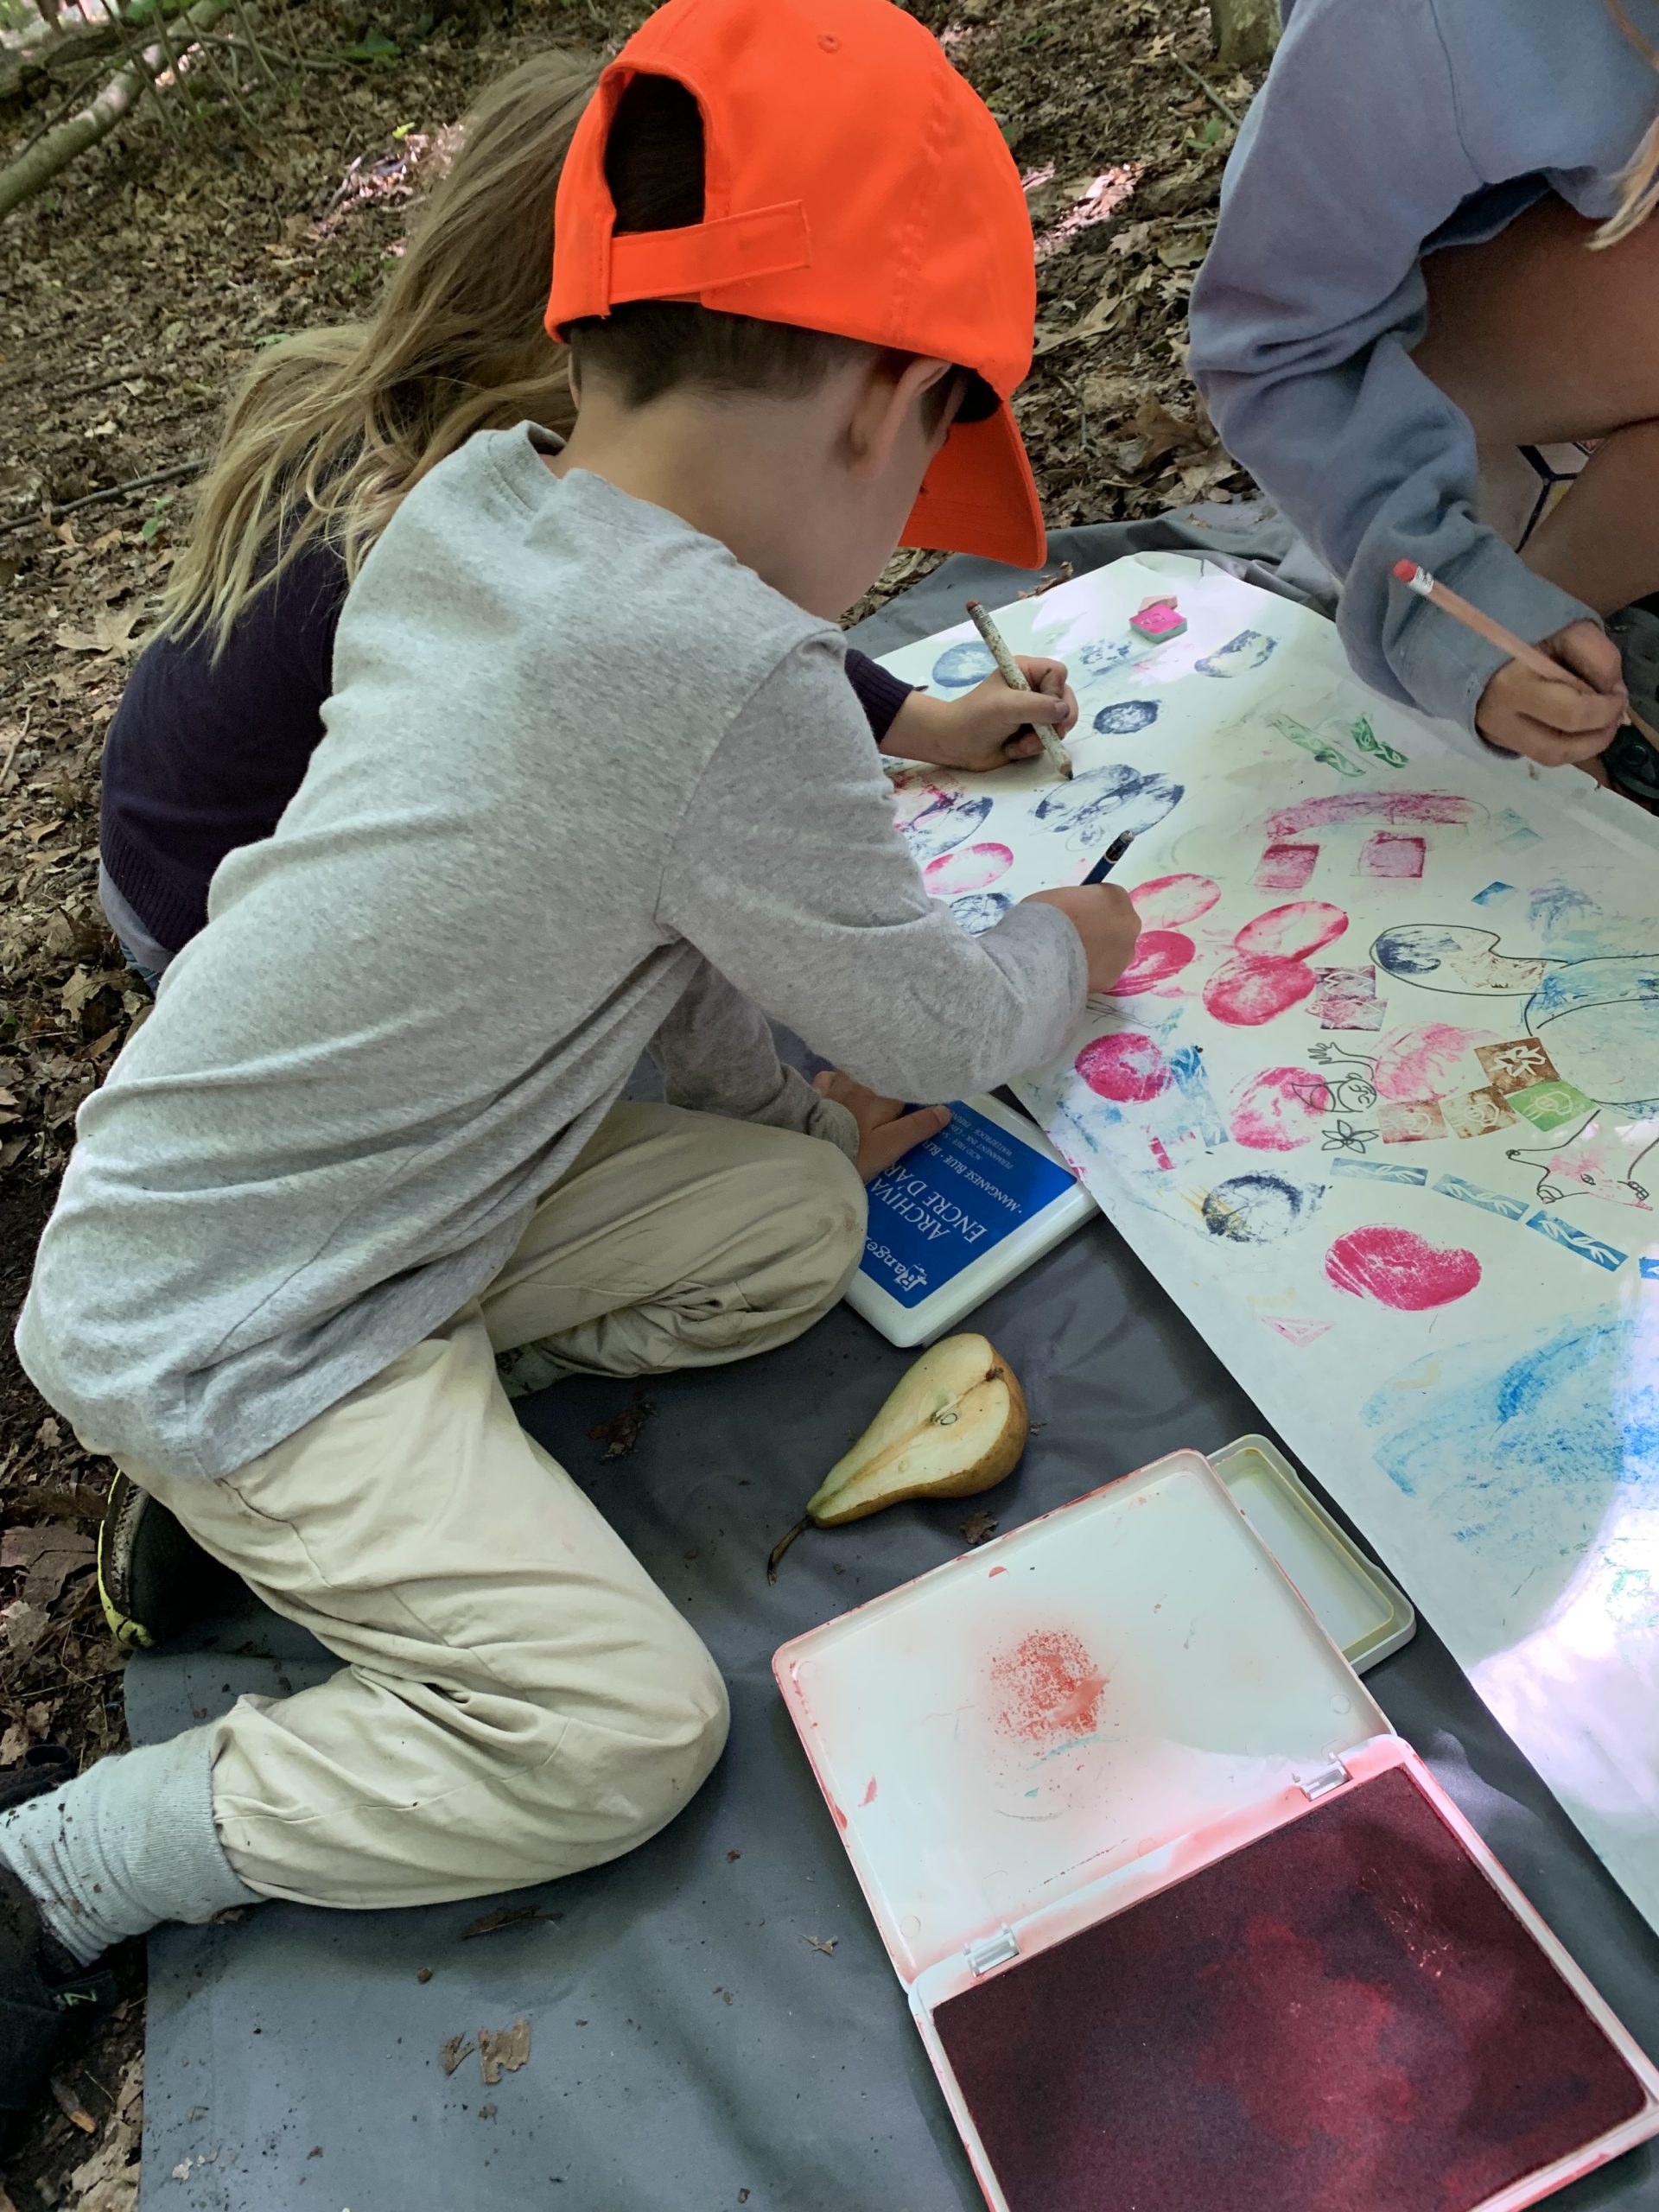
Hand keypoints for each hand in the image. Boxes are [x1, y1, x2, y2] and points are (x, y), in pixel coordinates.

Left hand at [813, 1070, 950, 1180]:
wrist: (803, 1149)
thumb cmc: (851, 1151)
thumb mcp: (889, 1146)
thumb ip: (916, 1128)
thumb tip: (945, 1110)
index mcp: (884, 1097)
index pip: (907, 1092)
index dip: (914, 1101)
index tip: (917, 1110)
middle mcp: (863, 1083)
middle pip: (883, 1083)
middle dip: (889, 1090)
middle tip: (890, 1110)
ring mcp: (838, 1084)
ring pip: (859, 1077)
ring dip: (864, 1084)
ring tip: (865, 1099)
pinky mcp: (817, 1090)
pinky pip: (832, 1079)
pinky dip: (838, 1083)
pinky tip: (836, 1094)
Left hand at [882, 657, 1077, 772]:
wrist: (955, 744)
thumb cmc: (976, 718)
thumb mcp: (1007, 706)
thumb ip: (1038, 706)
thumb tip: (1064, 712)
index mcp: (1026, 671)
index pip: (1058, 673)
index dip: (1055, 691)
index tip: (1041, 707)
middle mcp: (1033, 689)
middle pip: (1065, 699)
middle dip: (1056, 721)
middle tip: (1047, 734)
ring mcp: (1034, 712)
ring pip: (1060, 723)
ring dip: (1043, 738)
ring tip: (1020, 744)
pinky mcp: (1032, 732)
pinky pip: (1049, 739)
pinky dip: (1034, 747)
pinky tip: (1015, 749)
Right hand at [1023, 884, 1141, 994]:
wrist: (1043, 948)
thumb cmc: (1048, 913)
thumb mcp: (1063, 896)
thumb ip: (1079, 904)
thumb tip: (1076, 916)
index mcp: (1116, 897)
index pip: (1110, 901)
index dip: (1091, 910)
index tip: (1076, 916)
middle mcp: (1129, 925)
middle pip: (1117, 929)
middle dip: (1099, 934)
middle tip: (1074, 939)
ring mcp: (1124, 955)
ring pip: (1112, 955)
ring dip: (1096, 956)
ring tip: (1068, 960)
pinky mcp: (1112, 979)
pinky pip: (1101, 975)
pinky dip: (1088, 975)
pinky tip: (1069, 973)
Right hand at [1475, 621, 1625, 765]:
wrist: (1473, 641)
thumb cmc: (1526, 633)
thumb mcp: (1568, 630)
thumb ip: (1598, 657)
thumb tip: (1611, 692)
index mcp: (1514, 685)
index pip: (1572, 712)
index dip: (1607, 708)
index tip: (1617, 692)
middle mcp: (1500, 718)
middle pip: (1557, 748)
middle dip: (1599, 735)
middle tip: (1613, 715)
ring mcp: (1496, 733)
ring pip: (1549, 757)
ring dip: (1585, 747)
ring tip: (1600, 725)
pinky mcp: (1498, 740)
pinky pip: (1540, 752)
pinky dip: (1567, 743)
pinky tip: (1576, 725)